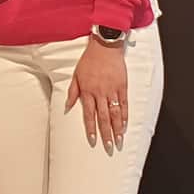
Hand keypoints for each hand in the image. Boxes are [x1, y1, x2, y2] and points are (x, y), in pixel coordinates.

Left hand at [66, 39, 128, 153]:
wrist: (105, 46)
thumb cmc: (89, 60)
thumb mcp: (76, 75)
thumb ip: (72, 92)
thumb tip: (67, 106)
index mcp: (87, 91)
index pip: (89, 115)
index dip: (91, 129)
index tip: (92, 140)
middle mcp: (100, 93)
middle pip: (103, 117)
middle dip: (106, 134)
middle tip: (109, 147)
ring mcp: (112, 90)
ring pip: (115, 113)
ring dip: (117, 128)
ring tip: (119, 140)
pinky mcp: (122, 86)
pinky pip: (125, 103)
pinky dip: (126, 115)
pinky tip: (126, 125)